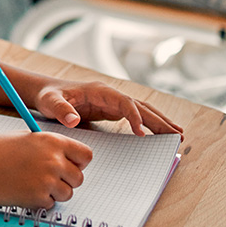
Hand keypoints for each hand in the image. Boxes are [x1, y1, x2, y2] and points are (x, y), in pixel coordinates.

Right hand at [0, 132, 91, 208]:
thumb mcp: (26, 139)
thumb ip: (49, 147)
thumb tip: (66, 160)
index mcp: (52, 141)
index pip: (86, 155)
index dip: (78, 162)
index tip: (70, 165)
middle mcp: (54, 160)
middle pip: (78, 178)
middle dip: (65, 180)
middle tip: (46, 177)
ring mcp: (47, 181)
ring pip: (67, 194)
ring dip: (53, 193)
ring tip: (32, 183)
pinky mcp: (38, 198)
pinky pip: (50, 204)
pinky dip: (39, 201)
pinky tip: (23, 190)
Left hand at [33, 79, 183, 136]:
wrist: (47, 92)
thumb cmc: (48, 96)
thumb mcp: (50, 102)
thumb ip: (61, 109)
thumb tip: (73, 120)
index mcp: (99, 91)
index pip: (124, 103)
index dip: (135, 117)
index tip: (143, 133)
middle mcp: (110, 94)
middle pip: (140, 106)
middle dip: (158, 120)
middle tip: (177, 135)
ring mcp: (113, 102)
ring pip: (142, 110)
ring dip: (159, 122)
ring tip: (179, 134)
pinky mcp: (112, 110)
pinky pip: (135, 117)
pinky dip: (149, 124)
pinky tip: (160, 134)